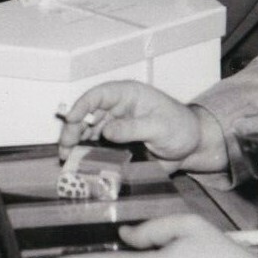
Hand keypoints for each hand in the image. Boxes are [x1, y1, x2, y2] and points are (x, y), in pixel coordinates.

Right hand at [58, 81, 204, 164]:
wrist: (191, 146)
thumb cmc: (181, 129)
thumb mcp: (160, 127)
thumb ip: (134, 128)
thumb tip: (106, 131)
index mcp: (128, 94)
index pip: (99, 94)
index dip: (82, 105)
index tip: (71, 119)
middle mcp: (118, 107)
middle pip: (87, 113)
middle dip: (73, 128)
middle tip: (65, 147)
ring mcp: (116, 123)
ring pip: (88, 129)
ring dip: (76, 141)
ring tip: (66, 158)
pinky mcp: (116, 140)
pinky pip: (96, 143)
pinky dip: (86, 152)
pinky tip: (79, 162)